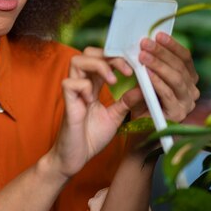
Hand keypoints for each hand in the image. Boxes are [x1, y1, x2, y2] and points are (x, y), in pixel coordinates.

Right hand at [47, 47, 136, 179]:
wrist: (77, 157)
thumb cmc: (91, 137)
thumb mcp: (115, 117)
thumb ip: (127, 102)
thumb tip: (143, 88)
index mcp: (93, 84)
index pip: (102, 58)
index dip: (118, 57)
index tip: (135, 66)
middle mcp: (82, 84)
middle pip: (88, 52)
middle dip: (109, 56)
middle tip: (126, 70)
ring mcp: (73, 92)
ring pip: (76, 61)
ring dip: (98, 66)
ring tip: (112, 81)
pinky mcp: (67, 103)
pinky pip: (70, 83)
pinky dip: (84, 87)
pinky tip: (91, 100)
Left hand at [124, 32, 199, 122]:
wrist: (139, 129)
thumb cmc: (143, 100)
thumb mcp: (147, 78)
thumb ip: (150, 64)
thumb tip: (145, 42)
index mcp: (188, 79)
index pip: (185, 58)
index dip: (172, 45)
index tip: (158, 34)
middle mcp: (192, 90)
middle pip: (179, 67)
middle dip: (162, 53)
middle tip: (145, 43)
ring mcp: (187, 103)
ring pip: (176, 79)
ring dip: (159, 65)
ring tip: (143, 56)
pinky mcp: (178, 114)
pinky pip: (168, 94)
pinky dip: (157, 82)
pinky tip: (147, 74)